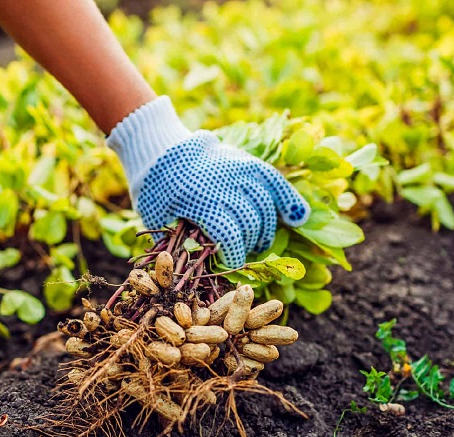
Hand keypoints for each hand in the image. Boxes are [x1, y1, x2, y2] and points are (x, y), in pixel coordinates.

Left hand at [107, 96, 309, 267]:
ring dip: (265, 230)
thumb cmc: (155, 190)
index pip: (229, 237)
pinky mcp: (247, 162)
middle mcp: (224, 184)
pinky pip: (275, 181)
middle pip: (250, 223)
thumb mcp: (157, 218)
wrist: (159, 149)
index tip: (229, 265)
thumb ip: (175, 243)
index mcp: (198, 200)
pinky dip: (289, 199)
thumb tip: (196, 269)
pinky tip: (298, 217)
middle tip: (240, 253)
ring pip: (265, 206)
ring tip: (258, 243)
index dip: (233, 257)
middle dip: (248, 245)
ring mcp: (238, 170)